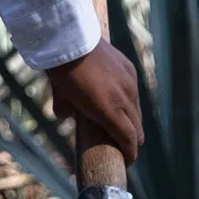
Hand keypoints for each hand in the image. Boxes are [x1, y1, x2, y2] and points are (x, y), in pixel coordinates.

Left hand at [44, 39, 143, 163]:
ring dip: (132, 121)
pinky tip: (118, 100)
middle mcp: (125, 98)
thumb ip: (65, 111)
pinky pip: (133, 92)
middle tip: (125, 147)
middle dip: (132, 141)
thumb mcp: (61, 98)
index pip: (130, 139)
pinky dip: (128, 101)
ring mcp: (130, 82)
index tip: (127, 160)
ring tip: (122, 125)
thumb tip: (65, 115)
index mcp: (110, 111)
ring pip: (137, 110)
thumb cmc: (62, 72)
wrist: (70, 38)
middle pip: (138, 128)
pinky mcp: (130, 69)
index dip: (130, 153)